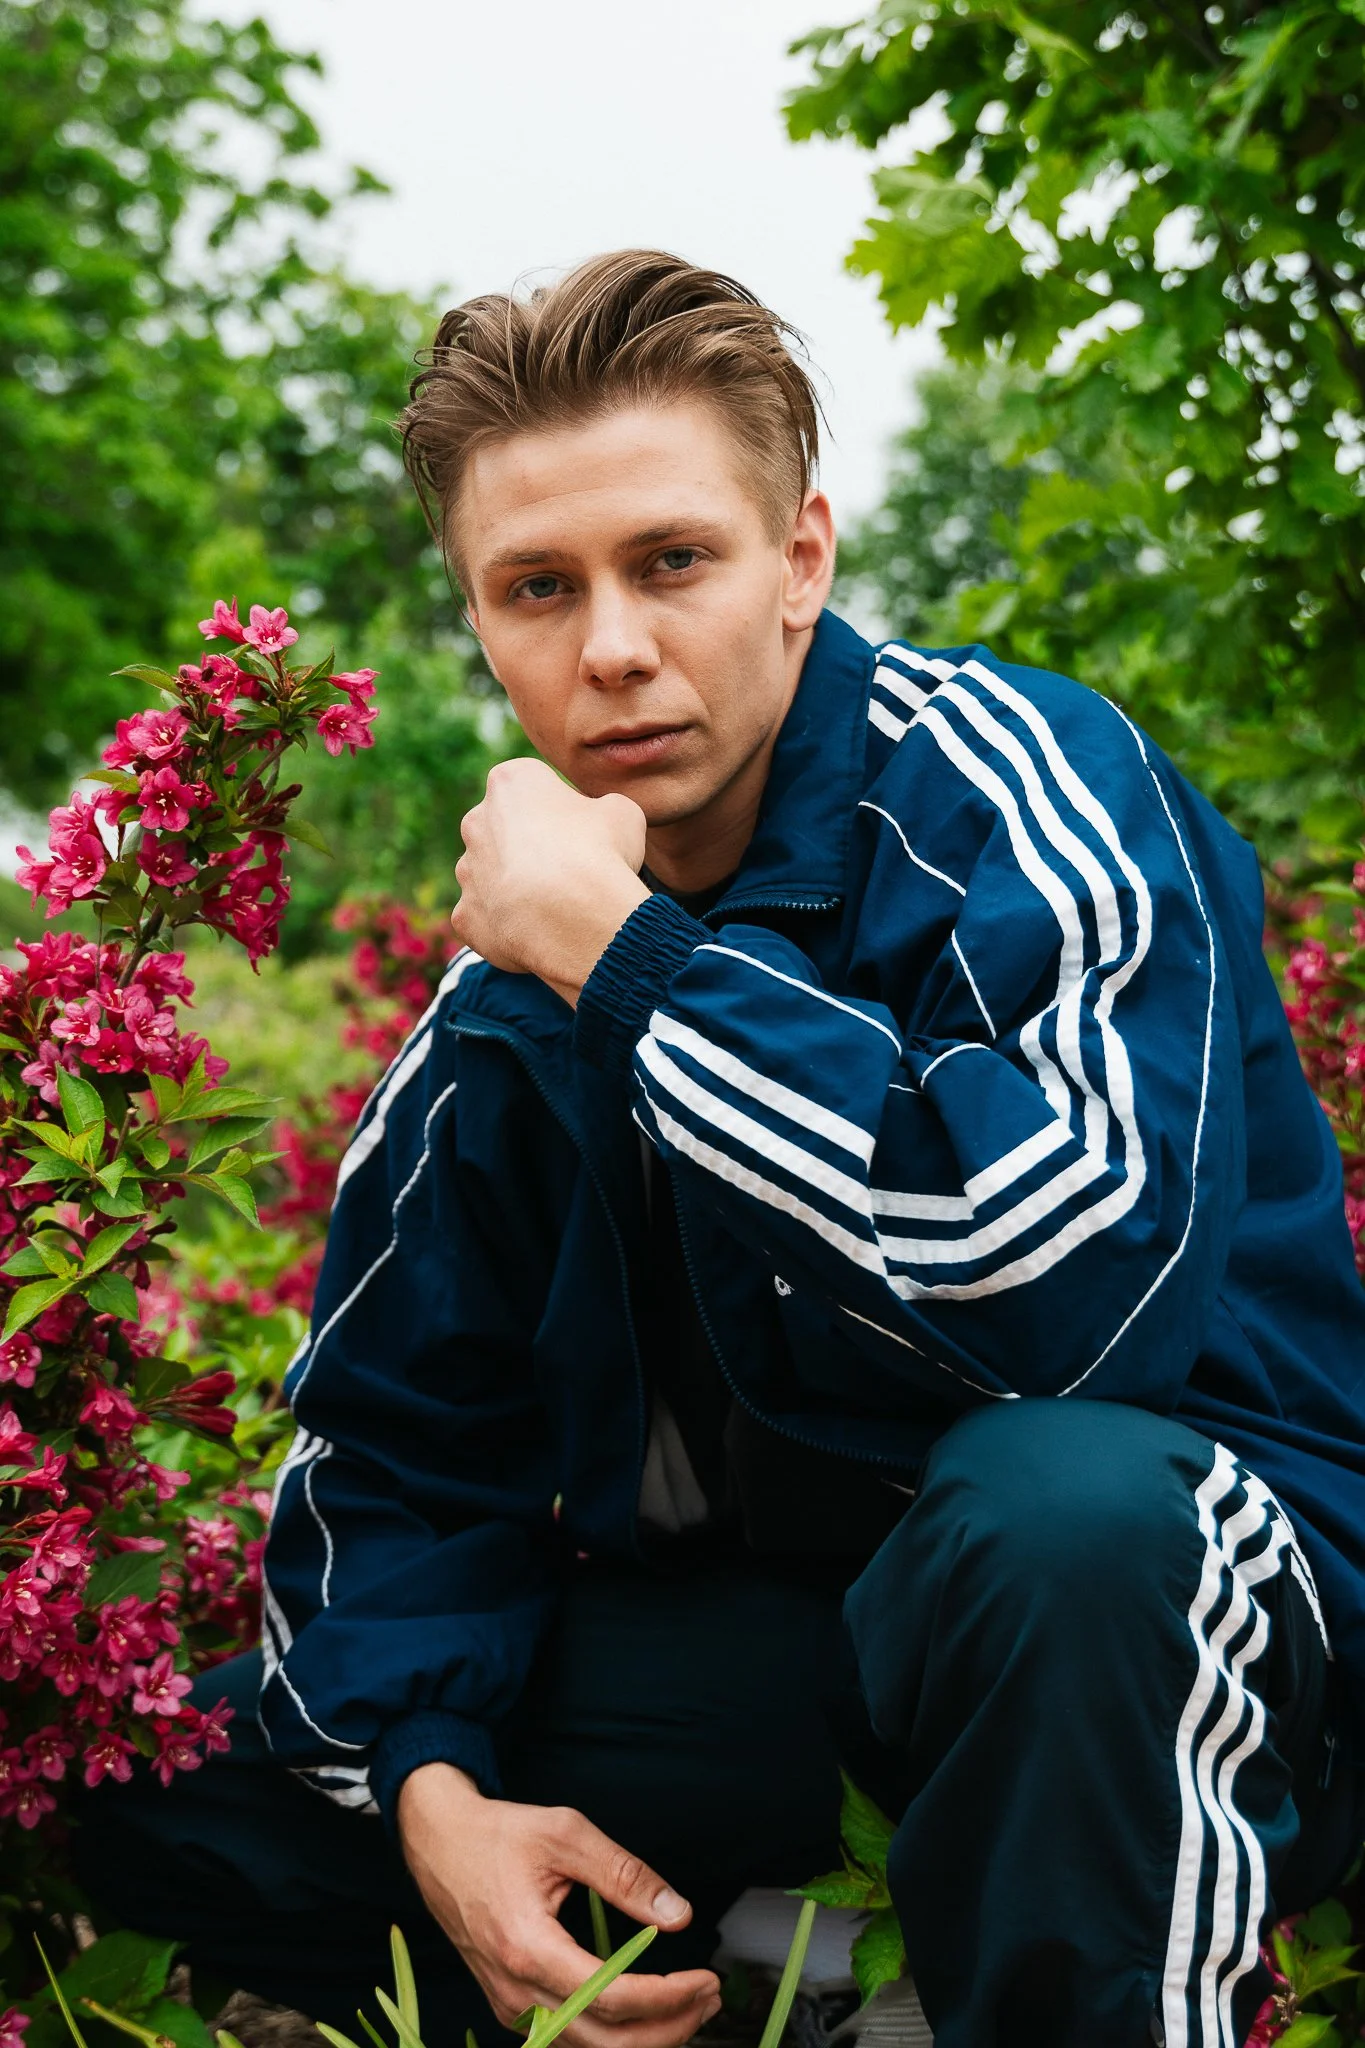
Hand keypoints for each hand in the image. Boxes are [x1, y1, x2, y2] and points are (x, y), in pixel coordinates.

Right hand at [398, 1764, 721, 2047]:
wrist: (438, 1843)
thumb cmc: (499, 1834)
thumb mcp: (566, 1834)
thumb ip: (624, 1876)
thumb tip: (677, 1914)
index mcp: (528, 1947)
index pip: (613, 1997)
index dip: (668, 1997)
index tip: (706, 1979)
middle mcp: (515, 1989)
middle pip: (605, 2041)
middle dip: (668, 2027)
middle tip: (710, 1996)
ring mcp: (508, 2003)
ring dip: (643, 2036)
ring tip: (688, 2004)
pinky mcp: (509, 2003)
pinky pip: (567, 2036)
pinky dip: (611, 2032)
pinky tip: (643, 2008)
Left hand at [452, 760, 648, 1006]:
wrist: (576, 919)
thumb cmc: (601, 855)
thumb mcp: (622, 813)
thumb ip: (603, 809)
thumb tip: (602, 823)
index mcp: (511, 781)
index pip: (534, 787)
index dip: (562, 810)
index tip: (584, 832)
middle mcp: (477, 821)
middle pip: (505, 830)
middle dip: (532, 847)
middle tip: (571, 869)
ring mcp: (467, 871)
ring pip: (492, 875)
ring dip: (517, 886)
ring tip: (558, 904)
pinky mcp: (465, 914)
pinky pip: (487, 917)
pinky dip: (508, 924)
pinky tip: (540, 931)